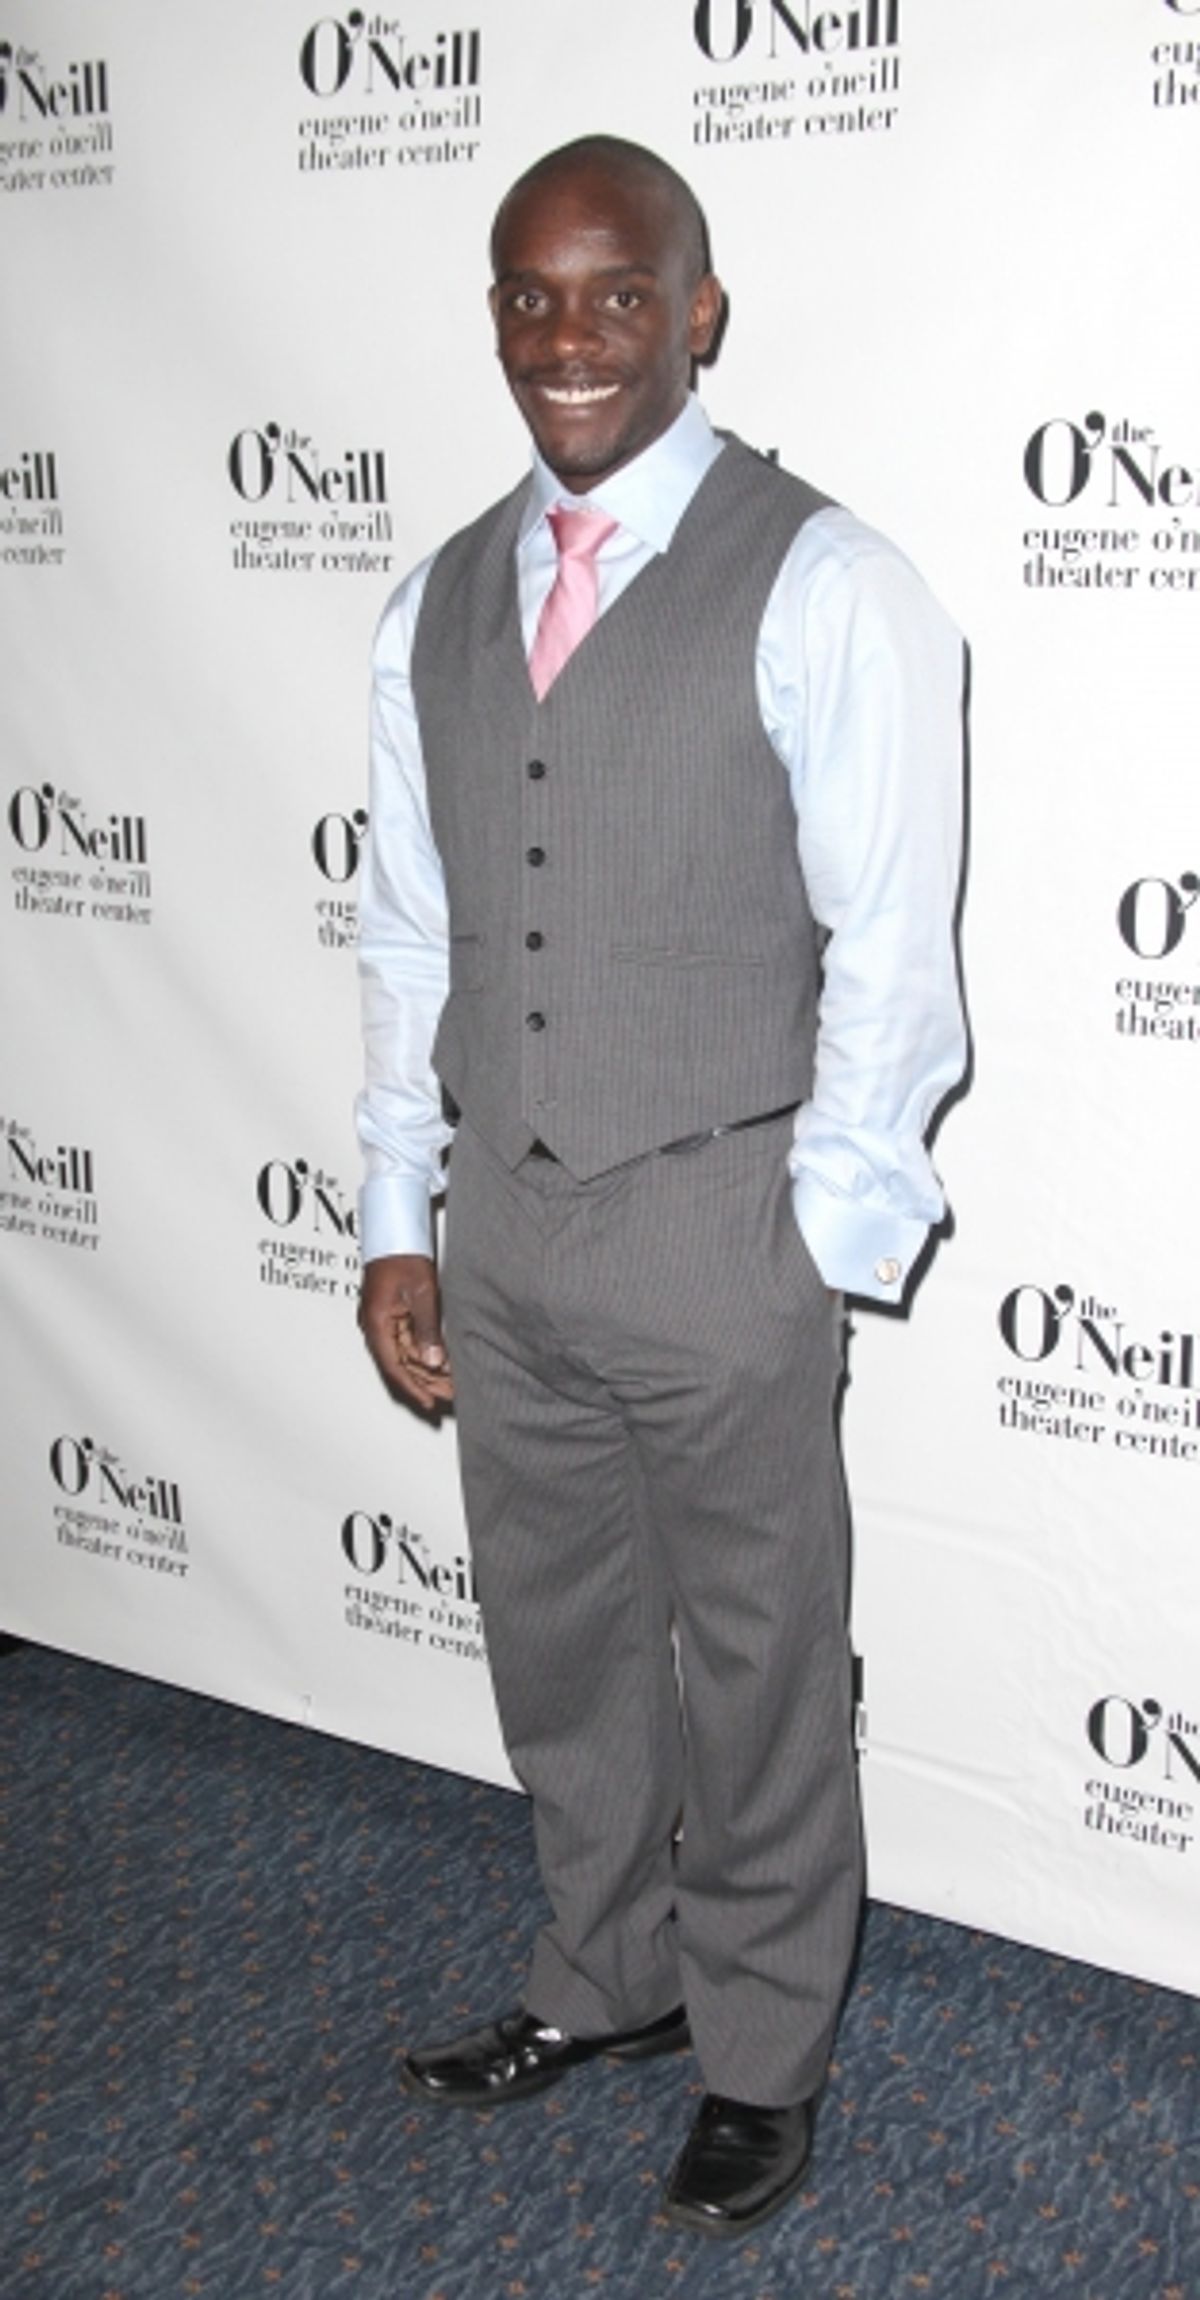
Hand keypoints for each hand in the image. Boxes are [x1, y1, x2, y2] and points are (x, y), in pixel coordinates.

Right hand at [358, 1253, 453, 1412]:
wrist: (394, 1232)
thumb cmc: (402, 1255)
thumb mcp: (420, 1292)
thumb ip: (427, 1328)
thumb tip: (432, 1361)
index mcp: (376, 1323)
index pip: (394, 1367)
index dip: (413, 1388)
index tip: (429, 1402)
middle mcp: (375, 1326)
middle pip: (399, 1365)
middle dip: (424, 1383)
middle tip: (449, 1395)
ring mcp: (383, 1322)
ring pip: (404, 1356)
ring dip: (425, 1372)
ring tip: (449, 1384)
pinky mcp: (392, 1316)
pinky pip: (406, 1343)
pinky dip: (423, 1355)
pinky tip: (440, 1363)